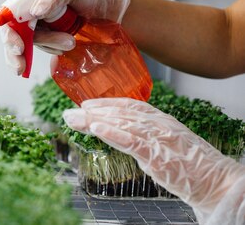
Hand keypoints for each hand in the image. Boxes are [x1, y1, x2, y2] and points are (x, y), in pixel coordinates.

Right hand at [0, 0, 130, 73]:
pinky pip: (42, 47)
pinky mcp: (47, 35)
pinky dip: (52, 49)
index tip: (19, 48)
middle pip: (11, 32)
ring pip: (29, 42)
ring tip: (71, 41)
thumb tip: (35, 11)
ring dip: (49, 45)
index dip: (9, 33)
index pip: (9, 14)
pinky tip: (65, 46)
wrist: (110, 7)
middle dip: (16, 52)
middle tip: (21, 66)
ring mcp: (37, 22)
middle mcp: (28, 7)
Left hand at [63, 98, 244, 224]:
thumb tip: (123, 133)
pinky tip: (95, 129)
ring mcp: (158, 138)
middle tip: (69, 113)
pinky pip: (130, 141)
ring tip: (74, 119)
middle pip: (119, 113)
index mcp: (162, 119)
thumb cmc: (193, 166)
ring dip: (94, 120)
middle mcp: (158, 124)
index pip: (129, 105)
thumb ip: (148, 135)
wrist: (216, 182)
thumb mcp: (169, 143)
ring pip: (121, 123)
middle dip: (92, 112)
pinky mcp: (157, 154)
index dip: (106, 102)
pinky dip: (111, 133)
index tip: (86, 103)